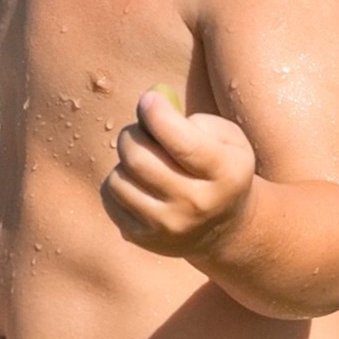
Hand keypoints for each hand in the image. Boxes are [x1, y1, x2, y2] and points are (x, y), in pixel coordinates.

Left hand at [101, 89, 257, 256]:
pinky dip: (118, 181)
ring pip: (119, 179)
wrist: (223, 228)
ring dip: (125, 160)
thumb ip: (197, 121)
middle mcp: (197, 204)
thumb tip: (153, 110)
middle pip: (138, 158)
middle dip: (132, 133)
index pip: (181, 141)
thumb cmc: (220, 168)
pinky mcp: (144, 238)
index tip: (149, 100)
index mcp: (225, 174)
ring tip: (143, 160)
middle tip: (142, 132)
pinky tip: (137, 182)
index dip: (157, 113)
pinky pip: (109, 197)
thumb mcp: (228, 139)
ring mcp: (169, 226)